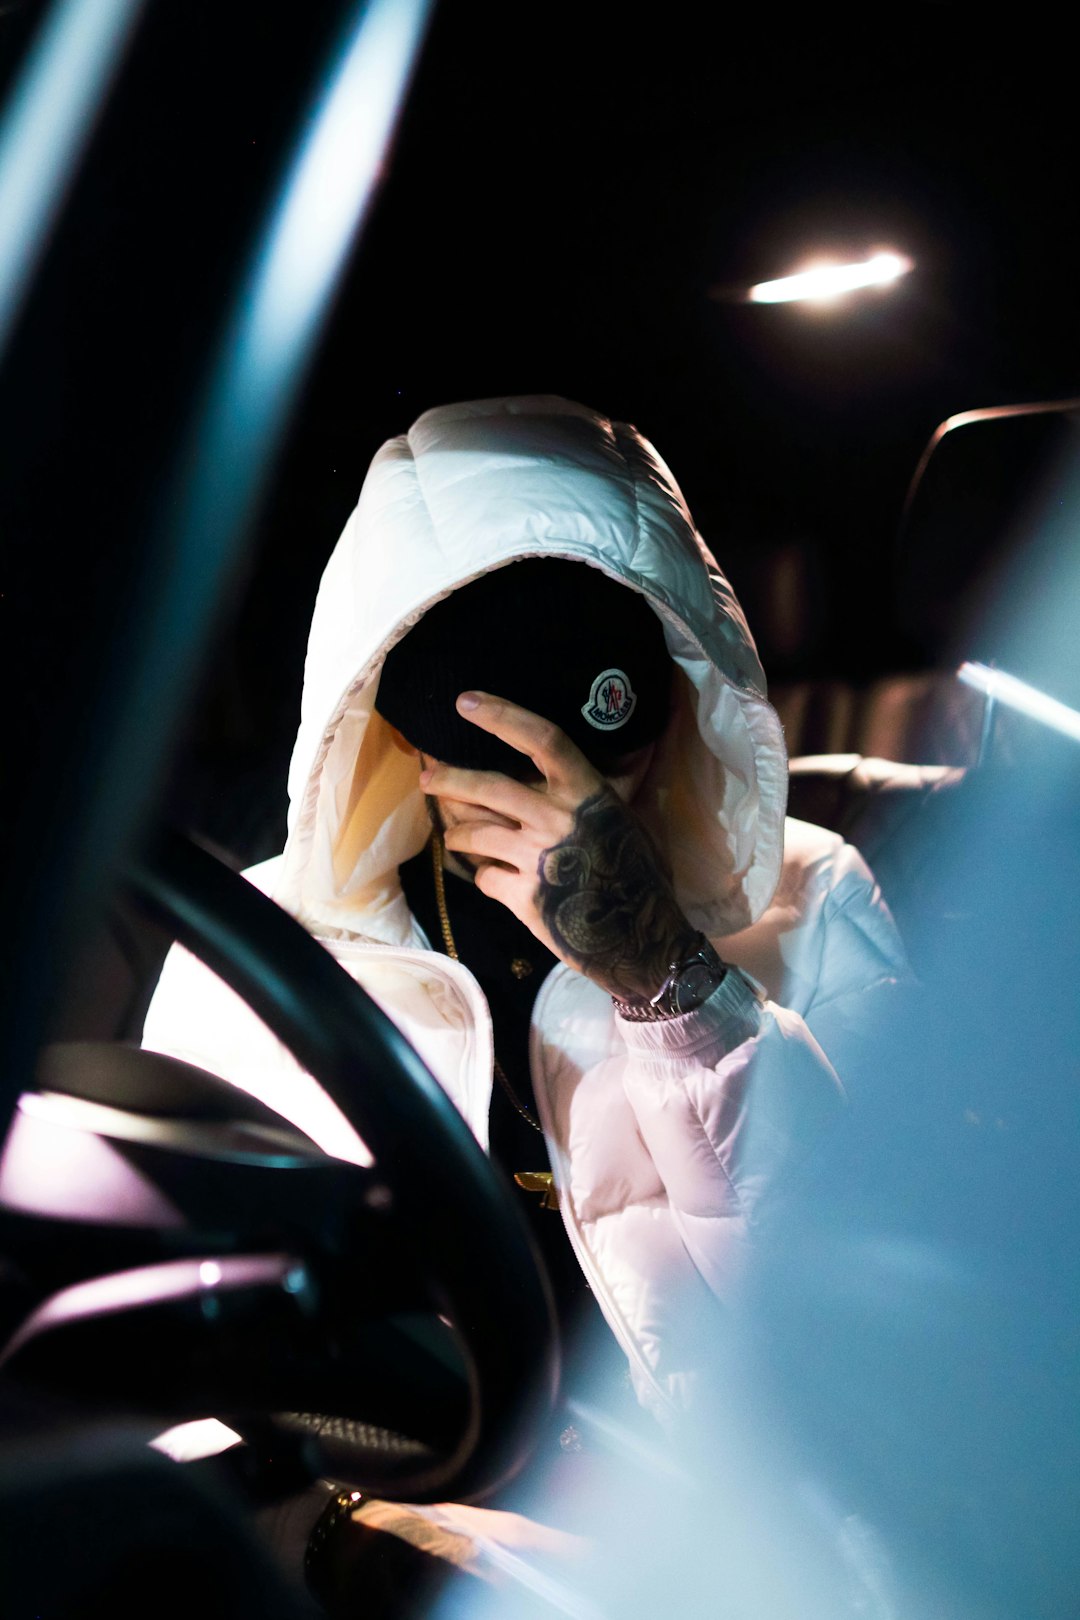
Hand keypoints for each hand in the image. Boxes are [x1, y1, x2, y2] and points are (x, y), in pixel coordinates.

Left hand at [420, 691, 698, 1001]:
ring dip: (456, 832)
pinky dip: (483, 875)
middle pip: (487, 787)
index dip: (501, 715)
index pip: (540, 739)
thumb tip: (582, 760)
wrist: (642, 938)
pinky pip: (484, 877)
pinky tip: (490, 876)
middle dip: (449, 780)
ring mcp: (537, 858)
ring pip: (474, 834)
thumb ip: (592, 793)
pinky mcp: (523, 898)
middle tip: (428, 778)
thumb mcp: (624, 819)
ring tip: (453, 832)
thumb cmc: (638, 874)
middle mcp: (557, 818)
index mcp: (586, 792)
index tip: (467, 701)